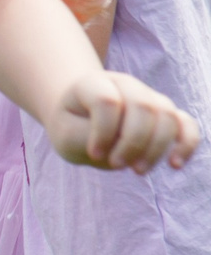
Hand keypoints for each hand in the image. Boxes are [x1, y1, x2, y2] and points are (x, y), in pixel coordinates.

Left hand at [46, 70, 200, 172]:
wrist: (80, 121)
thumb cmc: (72, 129)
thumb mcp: (66, 136)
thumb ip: (90, 137)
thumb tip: (126, 144)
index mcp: (93, 84)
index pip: (107, 101)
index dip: (103, 133)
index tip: (93, 154)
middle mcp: (125, 84)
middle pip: (143, 106)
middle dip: (133, 143)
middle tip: (116, 165)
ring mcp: (148, 96)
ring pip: (167, 116)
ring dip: (156, 148)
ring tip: (138, 170)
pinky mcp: (165, 114)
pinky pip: (187, 124)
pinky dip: (186, 144)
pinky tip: (174, 165)